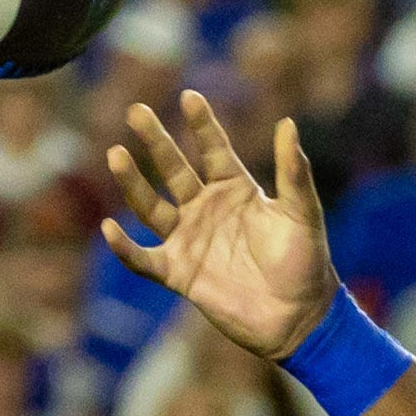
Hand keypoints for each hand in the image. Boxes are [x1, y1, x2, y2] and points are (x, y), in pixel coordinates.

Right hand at [101, 91, 337, 361]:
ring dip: (133, 183)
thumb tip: (288, 124)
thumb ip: (293, 171)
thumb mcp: (301, 213)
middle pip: (174, 169)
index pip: (213, 149)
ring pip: (152, 206)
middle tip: (136, 110)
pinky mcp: (179, 274)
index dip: (201, 124)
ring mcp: (190, 240)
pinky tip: (109, 228)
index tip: (189, 96)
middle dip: (155, 141)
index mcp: (236, 190)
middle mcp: (207, 209)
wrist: (298, 319)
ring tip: (116, 155)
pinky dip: (125, 247)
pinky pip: (144, 258)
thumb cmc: (306, 263)